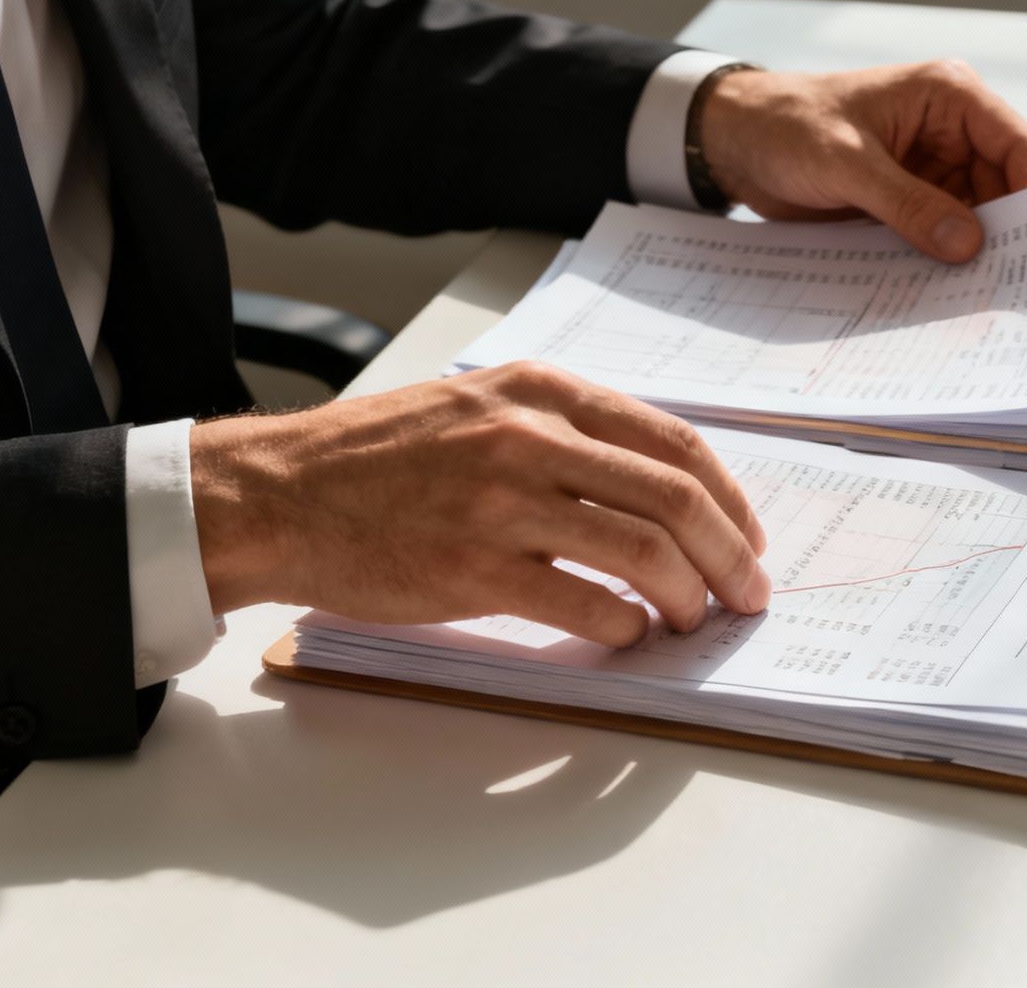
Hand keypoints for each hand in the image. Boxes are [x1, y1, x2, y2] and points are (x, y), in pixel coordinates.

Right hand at [189, 362, 770, 646]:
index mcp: (542, 392)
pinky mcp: (473, 570)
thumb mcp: (481, 405)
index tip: (748, 537)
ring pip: (642, 551)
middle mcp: (529, 438)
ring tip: (691, 618)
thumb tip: (659, 487)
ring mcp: (502, 504)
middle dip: (730, 554)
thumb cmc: (379, 457)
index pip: (673, 443)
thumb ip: (565, 429)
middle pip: (674, 497)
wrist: (277, 493)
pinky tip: (625, 633)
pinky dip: (622, 625)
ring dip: (686, 595)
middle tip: (749, 592)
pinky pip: (582, 603)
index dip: (730, 498)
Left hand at [697, 61, 1026, 262]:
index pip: (1019, 144)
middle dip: (1009, 231)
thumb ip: (908, 203)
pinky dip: (947, 258)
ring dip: (977, 251)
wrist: (737, 142)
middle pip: (1009, 187)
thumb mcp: (846, 163)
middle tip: (1008, 283)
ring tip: (976, 293)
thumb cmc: (788, 126)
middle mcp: (953, 130)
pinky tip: (945, 288)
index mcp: (949, 96)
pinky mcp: (914, 200)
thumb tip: (968, 244)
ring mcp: (935, 168)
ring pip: (982, 217)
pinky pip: (946, 233)